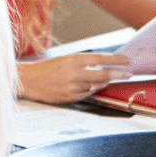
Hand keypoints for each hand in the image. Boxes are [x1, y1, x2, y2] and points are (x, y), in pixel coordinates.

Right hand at [17, 52, 132, 104]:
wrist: (28, 81)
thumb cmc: (46, 68)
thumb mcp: (64, 59)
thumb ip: (82, 62)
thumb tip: (103, 65)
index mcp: (72, 60)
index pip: (100, 59)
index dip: (116, 59)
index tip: (127, 60)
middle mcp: (73, 74)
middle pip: (103, 74)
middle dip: (118, 74)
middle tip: (128, 74)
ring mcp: (72, 87)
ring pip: (96, 86)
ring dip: (104, 82)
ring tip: (106, 79)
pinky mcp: (70, 98)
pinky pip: (87, 94)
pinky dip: (92, 89)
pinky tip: (90, 86)